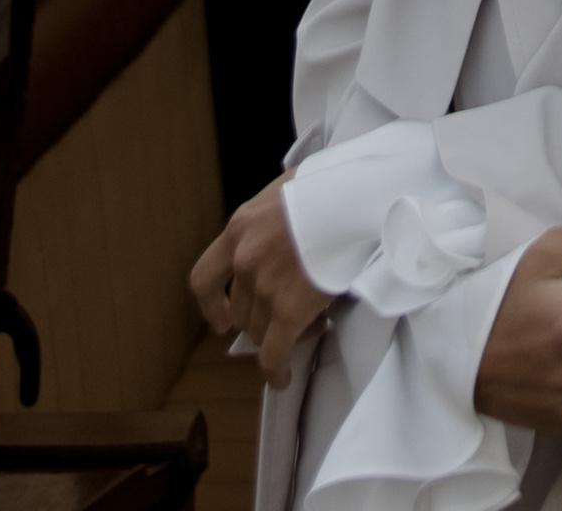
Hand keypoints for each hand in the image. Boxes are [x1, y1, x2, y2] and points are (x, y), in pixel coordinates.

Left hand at [191, 184, 327, 388]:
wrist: (358, 194)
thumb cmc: (331, 184)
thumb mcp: (286, 190)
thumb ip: (271, 218)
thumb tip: (280, 232)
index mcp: (240, 228)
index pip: (204, 278)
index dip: (211, 306)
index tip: (221, 320)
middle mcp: (244, 260)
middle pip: (241, 311)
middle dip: (263, 318)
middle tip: (294, 312)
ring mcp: (265, 286)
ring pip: (259, 331)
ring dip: (280, 334)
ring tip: (311, 322)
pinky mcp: (290, 309)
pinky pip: (274, 354)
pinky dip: (276, 371)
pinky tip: (283, 377)